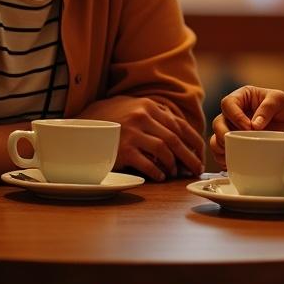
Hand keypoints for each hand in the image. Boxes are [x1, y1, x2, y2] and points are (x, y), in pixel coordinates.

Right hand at [81, 96, 203, 180]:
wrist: (82, 125)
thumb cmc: (113, 118)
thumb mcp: (134, 109)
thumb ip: (156, 116)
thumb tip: (180, 132)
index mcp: (148, 106)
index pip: (179, 124)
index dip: (193, 141)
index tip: (200, 153)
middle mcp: (142, 117)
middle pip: (174, 139)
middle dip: (189, 156)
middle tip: (196, 168)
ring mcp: (132, 134)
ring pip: (163, 150)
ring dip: (173, 164)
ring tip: (175, 172)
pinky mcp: (122, 150)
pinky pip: (147, 164)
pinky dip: (157, 171)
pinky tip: (161, 176)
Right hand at [210, 85, 283, 167]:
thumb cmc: (283, 107)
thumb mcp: (279, 99)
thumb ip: (268, 107)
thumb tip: (255, 125)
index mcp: (241, 97)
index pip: (228, 104)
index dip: (235, 116)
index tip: (249, 127)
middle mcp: (232, 113)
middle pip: (218, 122)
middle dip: (224, 134)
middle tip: (237, 143)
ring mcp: (231, 129)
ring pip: (215, 139)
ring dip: (222, 148)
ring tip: (235, 154)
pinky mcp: (233, 144)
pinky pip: (221, 153)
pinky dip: (224, 159)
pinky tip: (234, 161)